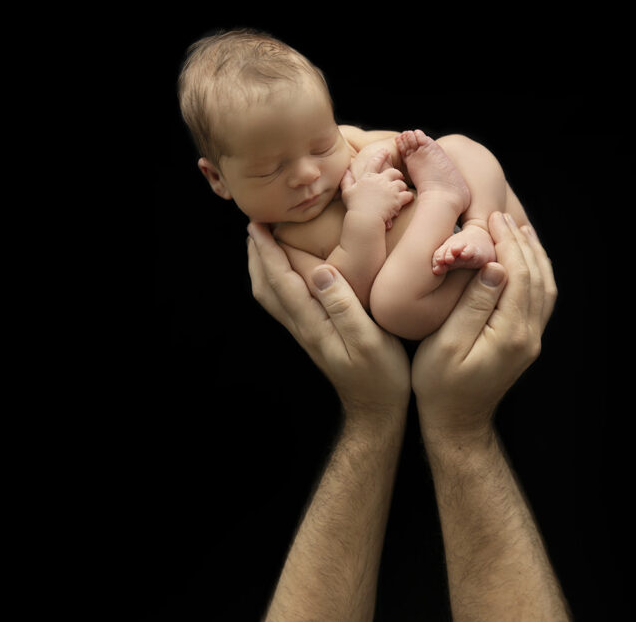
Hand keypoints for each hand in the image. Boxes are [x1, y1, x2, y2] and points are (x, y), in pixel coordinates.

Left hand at [247, 222, 410, 417]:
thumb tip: (321, 270)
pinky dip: (278, 280)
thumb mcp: (369, 339)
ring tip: (265, 244)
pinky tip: (289, 273)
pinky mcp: (315, 336)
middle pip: (266, 288)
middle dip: (258, 255)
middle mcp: (302, 327)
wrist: (376, 411)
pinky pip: (286, 302)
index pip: (280, 281)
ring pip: (272, 296)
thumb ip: (343, 306)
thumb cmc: (380, 377)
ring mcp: (306, 334)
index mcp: (311, 324)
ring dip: (264, 268)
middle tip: (255, 225)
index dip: (267, 251)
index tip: (257, 224)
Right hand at [341, 149, 413, 229]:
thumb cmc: (354, 207)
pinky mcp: (397, 199)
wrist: (365, 219)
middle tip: (399, 177)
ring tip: (402, 191)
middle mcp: (380, 180)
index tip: (386, 151)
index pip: (375, 162)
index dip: (381, 155)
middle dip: (397, 174)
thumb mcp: (347, 192)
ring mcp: (390, 189)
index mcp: (368, 177)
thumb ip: (346, 180)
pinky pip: (407, 195)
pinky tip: (407, 199)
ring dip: (402, 187)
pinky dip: (408, 197)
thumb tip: (345, 171)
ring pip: (401, 184)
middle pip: (393, 172)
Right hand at [412, 212, 556, 438]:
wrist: (456, 424)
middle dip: (520, 242)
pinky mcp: (525, 343)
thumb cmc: (439, 386)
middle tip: (499, 216)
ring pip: (545, 287)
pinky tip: (522, 261)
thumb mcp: (445, 345)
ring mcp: (531, 340)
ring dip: (533, 255)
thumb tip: (495, 268)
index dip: (506, 243)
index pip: (518, 275)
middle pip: (536, 277)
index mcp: (510, 333)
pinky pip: (540, 300)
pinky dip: (535, 273)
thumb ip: (472, 306)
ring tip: (516, 229)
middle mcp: (528, 336)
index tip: (489, 219)